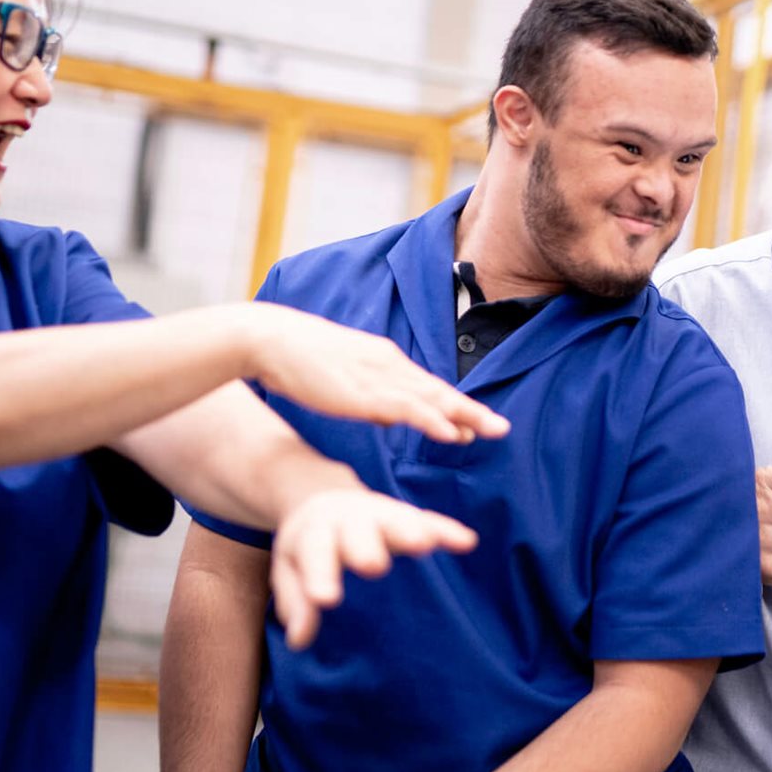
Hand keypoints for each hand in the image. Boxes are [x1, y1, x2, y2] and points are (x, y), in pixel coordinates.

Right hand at [249, 304, 509, 442]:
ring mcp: (377, 377)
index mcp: (383, 360)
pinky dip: (431, 419)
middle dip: (471, 411)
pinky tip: (450, 432)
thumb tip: (387, 416)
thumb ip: (368, 396)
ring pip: (431, 399)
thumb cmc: (298, 361)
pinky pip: (406, 407)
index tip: (477, 421)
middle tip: (501, 428)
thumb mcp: (342, 380)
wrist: (270, 340)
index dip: (453, 405)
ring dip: (464, 415)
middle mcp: (388, 365)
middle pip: (438, 392)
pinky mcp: (363, 391)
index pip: (426, 387)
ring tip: (491, 431)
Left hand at [273, 487, 477, 648]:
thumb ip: (295, 601)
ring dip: (409, 531)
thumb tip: (299, 639)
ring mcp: (379, 515)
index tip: (326, 600)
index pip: (315, 553)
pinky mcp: (406, 517)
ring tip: (424, 545)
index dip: (320, 575)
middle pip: (356, 531)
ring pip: (394, 520)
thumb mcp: (290, 569)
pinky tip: (466, 541)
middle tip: (372, 566)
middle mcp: (347, 519)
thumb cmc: (307, 546)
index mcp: (314, 531)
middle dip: (365, 547)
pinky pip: (428, 520)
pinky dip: (446, 530)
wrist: (323, 498)